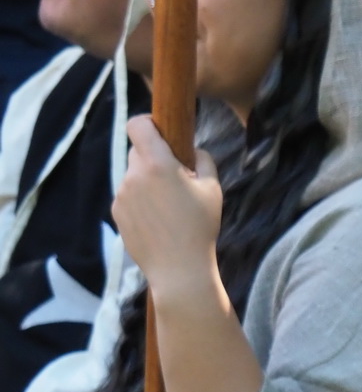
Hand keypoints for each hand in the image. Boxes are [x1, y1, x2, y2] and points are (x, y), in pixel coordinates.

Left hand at [114, 115, 222, 303]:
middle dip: (155, 158)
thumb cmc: (200, 227)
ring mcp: (122, 194)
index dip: (148, 122)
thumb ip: (203, 161)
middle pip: (138, 151)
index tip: (160, 130)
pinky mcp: (117, 212)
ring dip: (148, 181)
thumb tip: (193, 151)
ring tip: (170, 207)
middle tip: (177, 179)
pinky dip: (142, 200)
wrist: (178, 269)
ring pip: (134, 175)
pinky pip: (129, 195)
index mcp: (157, 164)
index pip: (138, 125)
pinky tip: (159, 221)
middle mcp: (133, 175)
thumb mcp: (213, 190)